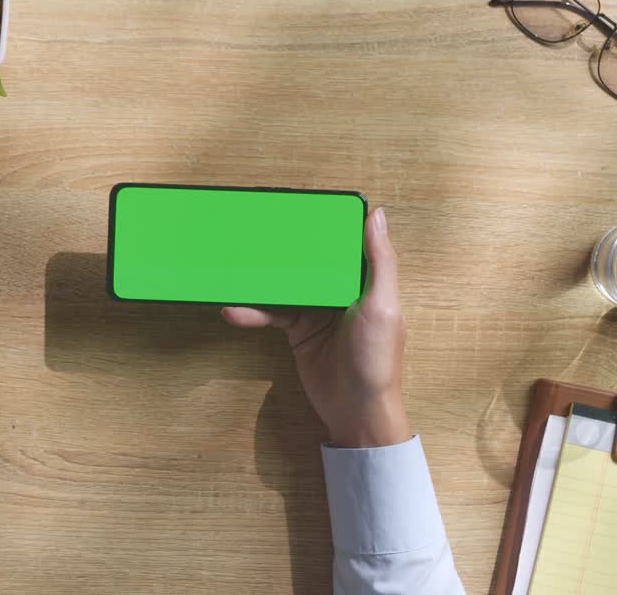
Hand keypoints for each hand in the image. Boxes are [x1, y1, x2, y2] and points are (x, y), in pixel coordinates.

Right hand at [223, 207, 410, 447]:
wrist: (357, 413)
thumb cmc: (377, 361)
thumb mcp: (382, 306)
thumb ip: (379, 261)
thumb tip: (376, 214)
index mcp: (365, 280)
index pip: (345, 243)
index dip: (327, 224)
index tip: (302, 204)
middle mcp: (341, 291)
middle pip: (312, 260)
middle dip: (287, 247)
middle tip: (257, 227)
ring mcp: (318, 311)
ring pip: (286, 285)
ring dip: (262, 279)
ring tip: (235, 267)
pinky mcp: (298, 331)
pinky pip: (272, 314)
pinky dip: (253, 313)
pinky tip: (233, 311)